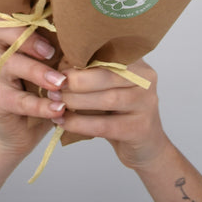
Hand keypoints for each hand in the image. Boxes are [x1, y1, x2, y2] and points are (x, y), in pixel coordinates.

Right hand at [0, 23, 67, 160]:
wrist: (19, 133)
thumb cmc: (43, 90)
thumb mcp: (55, 65)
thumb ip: (66, 48)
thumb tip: (97, 33)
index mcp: (14, 36)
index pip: (9, 11)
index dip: (23, 10)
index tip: (50, 17)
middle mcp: (0, 51)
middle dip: (25, 36)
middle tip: (50, 51)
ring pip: (9, 64)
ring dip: (37, 72)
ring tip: (60, 83)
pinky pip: (17, 100)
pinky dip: (40, 105)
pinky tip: (58, 108)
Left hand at [52, 58, 170, 170]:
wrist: (147, 147)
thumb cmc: (120, 113)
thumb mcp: (111, 88)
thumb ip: (93, 74)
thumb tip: (57, 65)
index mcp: (137, 63)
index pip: (107, 54)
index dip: (80, 59)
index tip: (58, 67)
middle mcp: (146, 79)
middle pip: (106, 75)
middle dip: (76, 81)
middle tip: (54, 86)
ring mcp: (146, 104)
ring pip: (106, 99)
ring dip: (76, 102)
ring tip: (55, 104)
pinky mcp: (140, 128)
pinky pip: (105, 125)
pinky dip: (81, 124)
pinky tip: (64, 123)